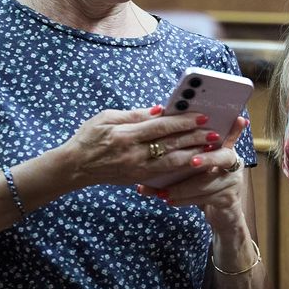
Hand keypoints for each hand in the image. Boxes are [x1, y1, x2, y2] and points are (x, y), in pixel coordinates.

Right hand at [60, 105, 218, 187]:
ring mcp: (136, 169)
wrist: (74, 168)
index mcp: (125, 136)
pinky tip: (195, 161)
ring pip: (171, 162)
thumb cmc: (88, 138)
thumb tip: (160, 110)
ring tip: (211, 147)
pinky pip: (164, 173)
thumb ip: (134, 114)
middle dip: (195, 138)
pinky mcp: (138, 178)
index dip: (183, 122)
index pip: (160, 127)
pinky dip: (182, 167)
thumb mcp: (106, 118)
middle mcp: (133, 154)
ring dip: (194, 154)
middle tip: (214, 132)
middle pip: (171, 145)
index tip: (202, 116)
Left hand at [137, 115, 249, 230]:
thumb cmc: (204, 181)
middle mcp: (235, 163)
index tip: (211, 126)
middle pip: (223, 157)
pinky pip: (204, 199)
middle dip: (207, 159)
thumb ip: (192, 149)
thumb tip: (166, 127)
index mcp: (227, 149)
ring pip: (207, 183)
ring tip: (162, 192)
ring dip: (182, 188)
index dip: (228, 130)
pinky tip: (170, 201)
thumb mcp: (201, 163)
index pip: (229, 135)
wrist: (222, 212)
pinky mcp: (228, 199)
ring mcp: (234, 182)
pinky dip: (184, 201)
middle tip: (192, 161)